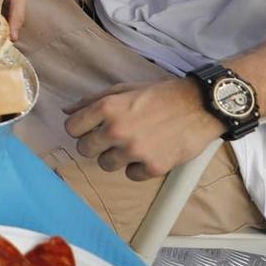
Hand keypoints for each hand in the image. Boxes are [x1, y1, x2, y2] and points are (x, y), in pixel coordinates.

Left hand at [64, 77, 222, 182]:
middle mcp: (117, 130)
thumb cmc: (159, 96)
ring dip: (116, 156)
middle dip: (96, 144)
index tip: (92, 127)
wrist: (199, 106)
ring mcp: (135, 151)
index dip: (81, 128)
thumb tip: (66, 110)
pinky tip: (150, 151)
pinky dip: (139, 167)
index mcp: (107, 108)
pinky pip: (131, 175)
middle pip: (85, 150)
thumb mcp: (123, 89)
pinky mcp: (153, 167)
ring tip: (134, 143)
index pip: (71, 129)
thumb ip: (92, 100)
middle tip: (113, 137)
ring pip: (105, 165)